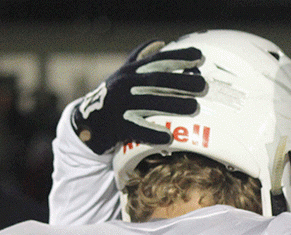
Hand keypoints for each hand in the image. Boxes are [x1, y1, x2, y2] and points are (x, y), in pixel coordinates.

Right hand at [71, 40, 206, 154]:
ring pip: (149, 103)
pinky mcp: (116, 126)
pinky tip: (169, 136)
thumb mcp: (123, 74)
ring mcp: (120, 105)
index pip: (157, 61)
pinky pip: (137, 129)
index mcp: (130, 71)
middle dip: (181, 82)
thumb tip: (161, 43)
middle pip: (157, 81)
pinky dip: (153, 133)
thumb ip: (141, 58)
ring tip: (194, 107)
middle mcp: (125, 85)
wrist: (87, 123)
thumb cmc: (112, 97)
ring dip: (173, 105)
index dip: (178, 57)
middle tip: (203, 85)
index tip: (199, 57)